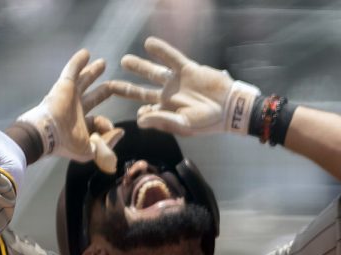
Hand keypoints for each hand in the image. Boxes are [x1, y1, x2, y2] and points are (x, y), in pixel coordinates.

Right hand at [17, 49, 122, 172]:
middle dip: (105, 91)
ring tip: (103, 63)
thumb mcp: (90, 150)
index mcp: (80, 126)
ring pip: (84, 81)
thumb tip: (120, 132)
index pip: (97, 121)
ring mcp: (69, 96)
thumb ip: (107, 143)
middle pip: (94, 97)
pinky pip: (71, 70)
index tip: (110, 128)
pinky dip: (77, 61)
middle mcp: (76, 110)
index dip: (105, 125)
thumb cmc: (66, 144)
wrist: (46, 135)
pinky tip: (85, 53)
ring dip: (92, 72)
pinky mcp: (64, 85)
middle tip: (114, 85)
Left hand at [114, 37, 260, 135]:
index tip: (140, 113)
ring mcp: (176, 82)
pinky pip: (171, 58)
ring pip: (153, 72)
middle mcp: (168, 96)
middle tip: (109, 85)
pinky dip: (161, 50)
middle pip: (142, 91)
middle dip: (126, 88)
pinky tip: (149, 43)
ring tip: (124, 61)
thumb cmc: (208, 121)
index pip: (146, 112)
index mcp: (166, 111)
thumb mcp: (184, 125)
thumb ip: (161, 121)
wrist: (230, 107)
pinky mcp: (187, 69)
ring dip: (139, 66)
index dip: (140, 113)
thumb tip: (139, 119)